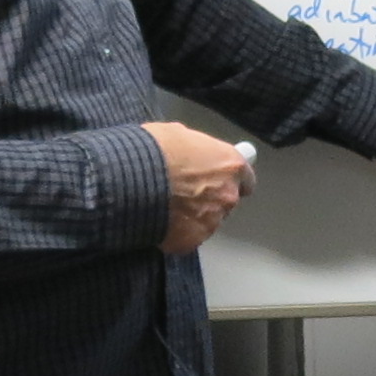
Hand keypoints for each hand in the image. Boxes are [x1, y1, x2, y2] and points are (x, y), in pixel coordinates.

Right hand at [145, 122, 254, 255]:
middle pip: (225, 201)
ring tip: (166, 207)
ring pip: (207, 221)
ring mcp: (211, 221)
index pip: (245, 178)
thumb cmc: (153, 151)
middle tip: (183, 192)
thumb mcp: (177, 135)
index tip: (221, 179)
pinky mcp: (191, 241)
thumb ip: (194, 149)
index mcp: (230, 165)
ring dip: (192, 216)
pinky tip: (159, 221)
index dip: (229, 179)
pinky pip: (186, 238)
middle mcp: (227, 195)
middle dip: (208, 198)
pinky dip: (176, 232)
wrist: (129, 180)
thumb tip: (189, 153)